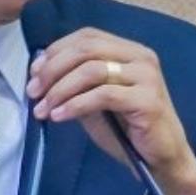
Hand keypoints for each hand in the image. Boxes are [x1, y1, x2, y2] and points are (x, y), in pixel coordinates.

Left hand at [26, 27, 195, 194]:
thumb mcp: (95, 100)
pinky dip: (75, 105)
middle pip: (86, 49)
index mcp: (129, 50)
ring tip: (42, 108)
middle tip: (33, 91)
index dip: (57, 50)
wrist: (162, 158)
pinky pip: (102, 95)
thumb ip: (75, 82)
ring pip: (91, 70)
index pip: (87, 36)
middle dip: (53, 69)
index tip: (33, 72)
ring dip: (60, 89)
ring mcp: (146, 76)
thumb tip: (40, 72)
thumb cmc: (127, 130)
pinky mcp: (147, 100)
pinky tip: (59, 116)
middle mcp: (140, 57)